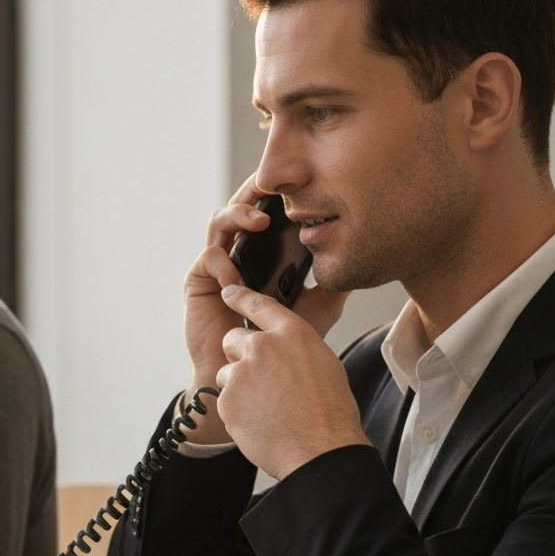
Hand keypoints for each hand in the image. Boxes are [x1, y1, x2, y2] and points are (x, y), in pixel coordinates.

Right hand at [182, 171, 348, 443]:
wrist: (251, 376)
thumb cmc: (279, 342)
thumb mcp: (317, 308)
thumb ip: (332, 283)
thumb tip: (357, 257)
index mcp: (263, 251)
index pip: (268, 210)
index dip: (279, 193)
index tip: (298, 179)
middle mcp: (238, 251)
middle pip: (241, 205)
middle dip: (255, 190)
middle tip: (274, 183)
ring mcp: (217, 265)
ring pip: (219, 221)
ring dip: (238, 214)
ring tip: (260, 222)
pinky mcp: (197, 282)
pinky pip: (208, 258)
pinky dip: (224, 261)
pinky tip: (239, 277)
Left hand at [216, 284, 368, 478]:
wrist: (319, 449)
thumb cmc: (329, 412)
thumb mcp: (324, 364)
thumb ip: (296, 349)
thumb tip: (283, 351)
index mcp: (291, 333)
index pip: (259, 304)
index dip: (240, 296)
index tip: (228, 290)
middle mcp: (262, 346)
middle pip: (232, 338)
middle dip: (239, 356)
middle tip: (260, 380)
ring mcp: (241, 373)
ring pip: (227, 372)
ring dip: (239, 386)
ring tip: (266, 406)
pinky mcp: (227, 399)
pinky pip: (224, 399)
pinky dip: (237, 410)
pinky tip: (260, 421)